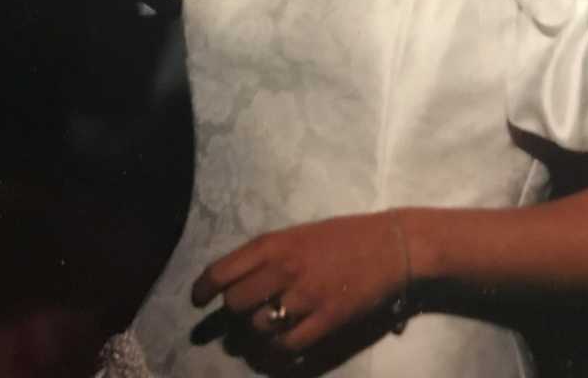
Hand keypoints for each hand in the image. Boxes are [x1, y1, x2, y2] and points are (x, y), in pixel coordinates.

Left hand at [191, 213, 407, 353]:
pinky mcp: (326, 322)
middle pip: (235, 305)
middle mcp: (284, 269)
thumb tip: (236, 283)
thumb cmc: (344, 236)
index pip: (222, 271)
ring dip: (256, 335)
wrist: (391, 245)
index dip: (202, 289)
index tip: (197, 301)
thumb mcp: (299, 234)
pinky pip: (287, 348)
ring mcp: (305, 298)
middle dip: (234, 314)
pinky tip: (280, 349)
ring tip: (265, 331)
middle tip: (244, 315)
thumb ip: (267, 256)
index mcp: (275, 243)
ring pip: (258, 329)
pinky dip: (277, 353)